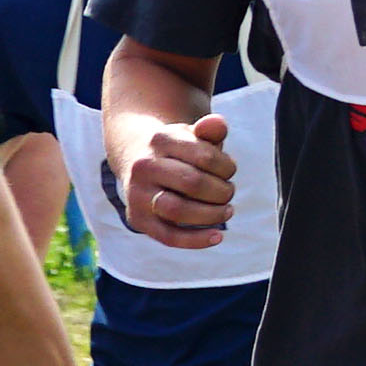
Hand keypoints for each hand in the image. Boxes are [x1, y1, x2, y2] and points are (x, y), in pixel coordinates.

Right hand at [113, 111, 235, 244]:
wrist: (136, 159)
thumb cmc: (176, 150)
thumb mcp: (192, 135)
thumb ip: (210, 129)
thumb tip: (218, 124)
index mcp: (159, 140)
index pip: (204, 156)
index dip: (226, 167)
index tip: (230, 170)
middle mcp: (143, 167)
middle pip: (193, 183)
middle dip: (221, 192)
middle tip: (229, 193)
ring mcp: (137, 194)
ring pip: (179, 211)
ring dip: (211, 215)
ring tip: (226, 211)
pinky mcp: (137, 219)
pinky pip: (168, 236)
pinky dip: (196, 240)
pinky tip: (218, 237)